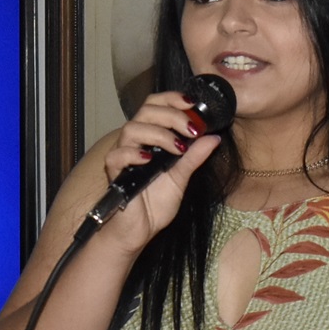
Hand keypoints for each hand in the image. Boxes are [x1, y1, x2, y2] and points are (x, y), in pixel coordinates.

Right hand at [95, 91, 220, 247]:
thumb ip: (195, 157)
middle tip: (191, 129)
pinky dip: (133, 153)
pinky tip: (150, 159)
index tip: (193, 104)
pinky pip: (117, 155)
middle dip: (171, 114)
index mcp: (151, 138)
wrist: (140, 230)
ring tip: (177, 147)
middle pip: (146, 111)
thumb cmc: (155, 204)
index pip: (156, 106)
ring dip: (158, 133)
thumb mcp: (182, 177)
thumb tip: (214, 137)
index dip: (172, 99)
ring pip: (132, 128)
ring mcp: (123, 156)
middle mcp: (135, 142)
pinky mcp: (114, 173)